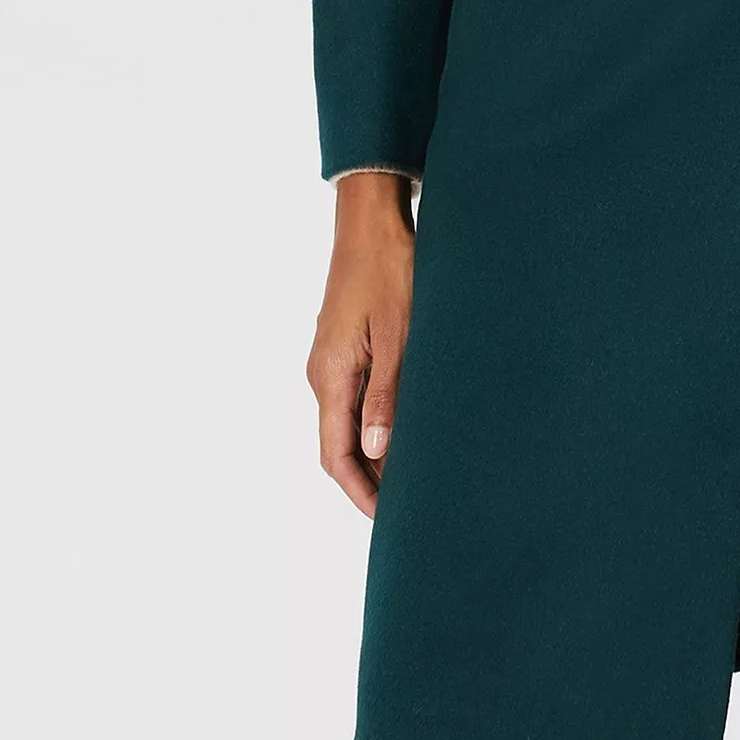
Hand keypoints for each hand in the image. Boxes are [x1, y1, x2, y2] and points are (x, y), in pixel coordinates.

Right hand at [306, 172, 415, 516]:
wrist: (371, 220)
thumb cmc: (389, 269)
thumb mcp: (398, 333)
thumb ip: (387, 393)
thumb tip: (378, 451)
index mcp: (330, 375)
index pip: (335, 454)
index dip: (360, 491)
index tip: (387, 519)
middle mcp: (323, 373)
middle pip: (340, 445)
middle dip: (370, 480)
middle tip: (410, 506)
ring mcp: (332, 360)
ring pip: (348, 423)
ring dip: (376, 451)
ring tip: (416, 475)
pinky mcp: (345, 347)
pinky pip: (355, 398)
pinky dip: (377, 422)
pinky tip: (408, 428)